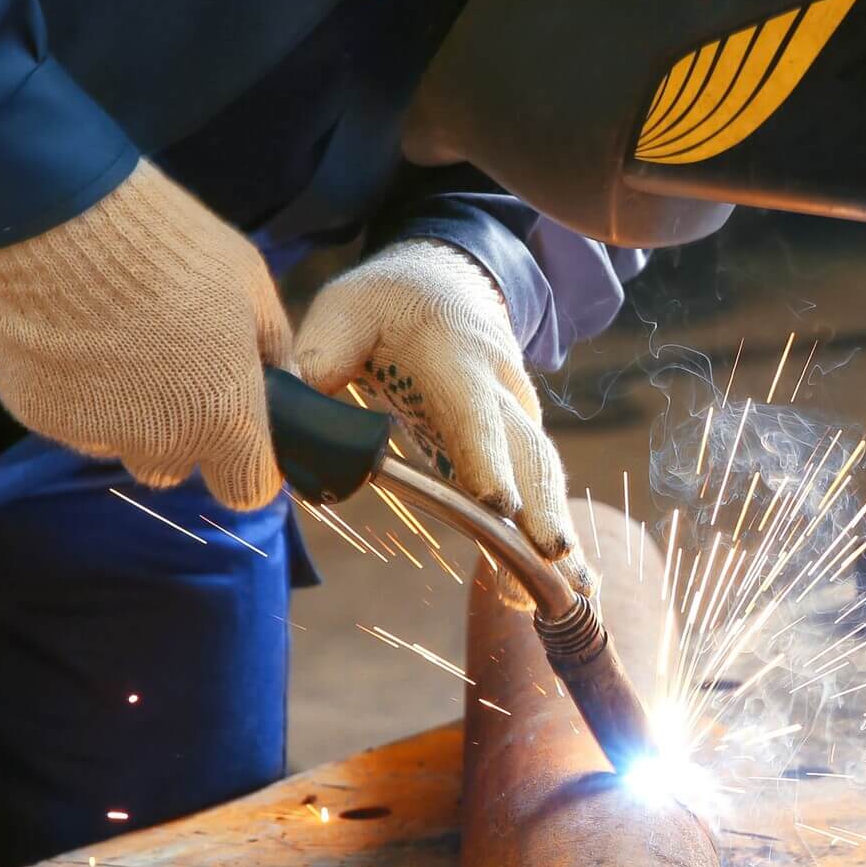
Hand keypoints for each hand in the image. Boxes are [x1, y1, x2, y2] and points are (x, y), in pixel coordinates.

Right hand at [0, 160, 290, 508]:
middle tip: (171, 368)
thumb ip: (272, 347)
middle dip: (178, 432)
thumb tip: (283, 379)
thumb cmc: (175, 249)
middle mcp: (157, 442)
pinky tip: (70, 333)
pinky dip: (72, 388)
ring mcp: (91, 432)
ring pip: (117, 441)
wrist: (62, 222)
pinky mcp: (33, 414)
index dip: (247, 462)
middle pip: (176, 467)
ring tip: (114, 340)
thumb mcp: (252, 287)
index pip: (247, 489)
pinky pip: (66, 415)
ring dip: (122, 410)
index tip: (241, 430)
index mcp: (222, 420)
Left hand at [295, 240, 592, 596]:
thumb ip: (319, 356)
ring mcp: (514, 413)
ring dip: (558, 526)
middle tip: (556, 558)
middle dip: (545, 507)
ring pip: (542, 472)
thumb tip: (290, 410)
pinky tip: (563, 578)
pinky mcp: (514, 437)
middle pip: (528, 452)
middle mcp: (499, 388)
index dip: (486, 459)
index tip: (500, 503)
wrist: (444, 281)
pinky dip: (549, 527)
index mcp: (457, 358)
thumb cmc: (387, 301)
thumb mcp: (345, 311)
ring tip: (575, 585)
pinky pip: (537, 483)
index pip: (474, 414)